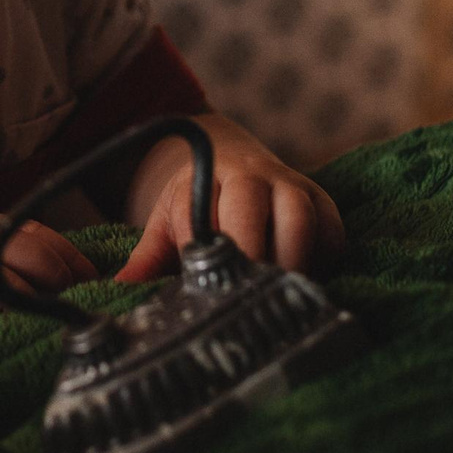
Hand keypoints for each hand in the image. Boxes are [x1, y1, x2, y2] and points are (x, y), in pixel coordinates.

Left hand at [115, 114, 343, 283]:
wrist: (231, 156)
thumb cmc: (194, 198)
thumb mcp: (164, 220)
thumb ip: (146, 258)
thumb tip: (121, 289)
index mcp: (205, 175)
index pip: (201, 212)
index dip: (200, 249)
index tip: (197, 283)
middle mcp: (253, 175)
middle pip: (255, 210)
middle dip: (248, 255)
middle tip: (241, 297)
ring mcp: (292, 185)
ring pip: (300, 219)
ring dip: (290, 262)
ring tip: (274, 296)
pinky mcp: (323, 202)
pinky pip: (332, 233)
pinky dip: (322, 261)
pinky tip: (302, 282)